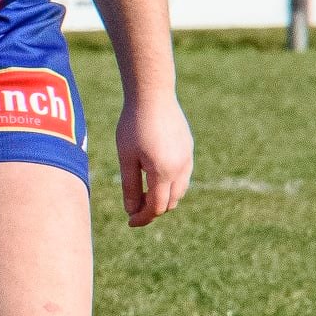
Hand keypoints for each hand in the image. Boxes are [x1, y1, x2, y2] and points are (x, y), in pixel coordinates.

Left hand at [115, 90, 192, 227]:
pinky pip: (183, 175)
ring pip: (180, 190)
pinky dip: (171, 183)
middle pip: (170, 202)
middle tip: (134, 208)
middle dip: (153, 209)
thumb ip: (130, 187)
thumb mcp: (126, 158)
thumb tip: (132, 211)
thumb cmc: (133, 124)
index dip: (143, 218)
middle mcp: (181, 168)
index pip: (156, 207)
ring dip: (164, 197)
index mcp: (163, 172)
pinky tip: (155, 175)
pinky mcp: (188, 148)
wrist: (152, 94)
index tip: (130, 222)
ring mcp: (188, 158)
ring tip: (144, 193)